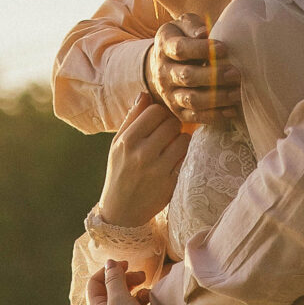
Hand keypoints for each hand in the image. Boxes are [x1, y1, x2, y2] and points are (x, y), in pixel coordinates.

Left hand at [85, 259, 156, 304]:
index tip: (126, 264)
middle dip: (127, 279)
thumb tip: (109, 263)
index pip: (95, 282)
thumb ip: (114, 278)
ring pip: (127, 299)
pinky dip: (144, 304)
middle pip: (113, 289)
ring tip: (148, 294)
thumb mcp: (119, 298)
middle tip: (143, 276)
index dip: (109, 270)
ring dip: (138, 292)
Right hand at [98, 92, 187, 225]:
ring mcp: (157, 169)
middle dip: (173, 125)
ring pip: (183, 139)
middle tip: (168, 133)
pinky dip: (183, 157)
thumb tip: (146, 94)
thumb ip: (131, 119)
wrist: (121, 211)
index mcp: (126, 141)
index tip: (160, 120)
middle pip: (171, 122)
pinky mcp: (170, 183)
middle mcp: (142, 153)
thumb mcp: (117, 145)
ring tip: (172, 146)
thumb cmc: (119, 172)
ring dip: (181, 140)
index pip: (155, 111)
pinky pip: (186, 158)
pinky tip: (175, 160)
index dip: (161, 113)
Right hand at [149, 15, 240, 125]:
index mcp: (164, 46)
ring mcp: (168, 93)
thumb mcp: (183, 25)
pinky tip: (232, 110)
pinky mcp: (177, 111)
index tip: (224, 48)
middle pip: (187, 76)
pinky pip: (194, 116)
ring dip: (217, 98)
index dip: (202, 49)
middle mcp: (162, 72)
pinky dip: (214, 115)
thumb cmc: (183, 38)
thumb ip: (193, 26)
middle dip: (214, 76)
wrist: (163, 63)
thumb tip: (204, 33)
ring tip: (238, 93)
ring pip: (192, 99)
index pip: (180, 49)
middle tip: (236, 73)